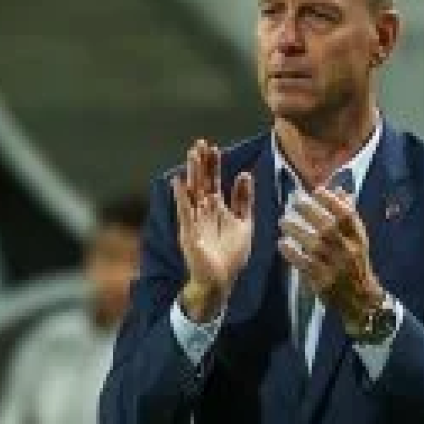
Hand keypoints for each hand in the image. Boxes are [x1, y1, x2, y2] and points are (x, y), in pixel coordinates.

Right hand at [172, 140, 253, 321]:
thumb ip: (244, 200)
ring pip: (192, 192)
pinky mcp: (189, 233)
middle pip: (202, 182)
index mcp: (216, 209)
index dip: (214, 166)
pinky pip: (184, 212)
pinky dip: (181, 198)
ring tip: (191, 154)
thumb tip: (245, 173)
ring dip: (192, 174)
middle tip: (200, 143)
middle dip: (201, 164)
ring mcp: (195, 221)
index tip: (214, 148)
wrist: (221, 280)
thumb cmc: (231, 255)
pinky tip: (178, 182)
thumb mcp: (244, 223)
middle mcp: (203, 211)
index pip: (214, 182)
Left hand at [278, 187, 384, 331]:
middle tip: (293, 201)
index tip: (316, 190)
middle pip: (328, 227)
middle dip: (309, 211)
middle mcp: (348, 251)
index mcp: (358, 239)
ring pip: (314, 244)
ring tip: (283, 221)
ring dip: (296, 230)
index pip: (347, 215)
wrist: (360, 299)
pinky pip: (304, 264)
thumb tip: (336, 189)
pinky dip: (292, 253)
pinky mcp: (322, 282)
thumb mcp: (358, 239)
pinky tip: (282, 243)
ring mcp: (335, 267)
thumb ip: (348, 216)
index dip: (331, 201)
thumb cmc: (356, 263)